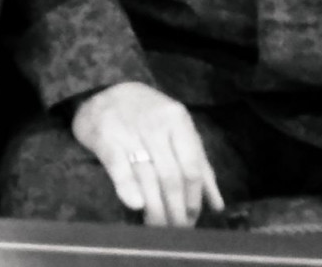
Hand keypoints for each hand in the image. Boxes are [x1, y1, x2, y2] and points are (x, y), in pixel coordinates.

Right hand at [72, 81, 223, 225]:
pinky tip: (137, 205)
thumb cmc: (147, 112)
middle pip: (171, 175)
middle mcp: (156, 124)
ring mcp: (131, 130)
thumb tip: (217, 203)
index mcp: (177, 119)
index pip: (191, 165)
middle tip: (177, 231)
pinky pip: (120, 166)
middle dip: (176, 209)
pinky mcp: (106, 138)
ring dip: (156, 208)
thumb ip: (197, 161)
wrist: (105, 89)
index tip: (193, 220)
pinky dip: (128, 187)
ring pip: (148, 176)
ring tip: (159, 229)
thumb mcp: (176, 128)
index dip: (194, 197)